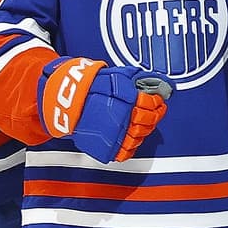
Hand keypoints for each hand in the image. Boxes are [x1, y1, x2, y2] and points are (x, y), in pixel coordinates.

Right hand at [38, 57, 170, 162]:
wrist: (68, 100)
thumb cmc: (89, 87)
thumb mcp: (114, 75)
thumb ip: (132, 77)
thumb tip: (146, 77)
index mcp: (127, 101)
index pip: (150, 104)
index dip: (157, 102)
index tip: (159, 100)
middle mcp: (124, 119)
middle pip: (147, 121)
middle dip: (155, 115)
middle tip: (157, 111)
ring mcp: (116, 135)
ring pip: (139, 137)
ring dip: (145, 130)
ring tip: (146, 124)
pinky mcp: (107, 146)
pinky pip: (125, 152)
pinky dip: (131, 147)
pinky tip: (133, 139)